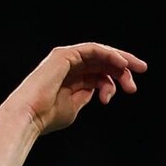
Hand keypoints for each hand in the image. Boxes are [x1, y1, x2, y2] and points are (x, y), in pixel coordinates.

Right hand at [3, 43, 146, 135]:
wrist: (31, 116)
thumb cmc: (48, 116)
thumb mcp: (75, 106)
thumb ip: (87, 94)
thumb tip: (101, 88)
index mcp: (72, 78)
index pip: (100, 72)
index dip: (117, 77)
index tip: (132, 88)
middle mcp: (69, 65)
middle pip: (103, 62)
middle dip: (122, 70)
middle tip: (134, 85)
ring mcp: (66, 59)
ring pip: (100, 54)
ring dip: (119, 63)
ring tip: (130, 80)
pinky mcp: (64, 55)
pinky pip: (92, 50)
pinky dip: (108, 54)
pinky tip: (121, 64)